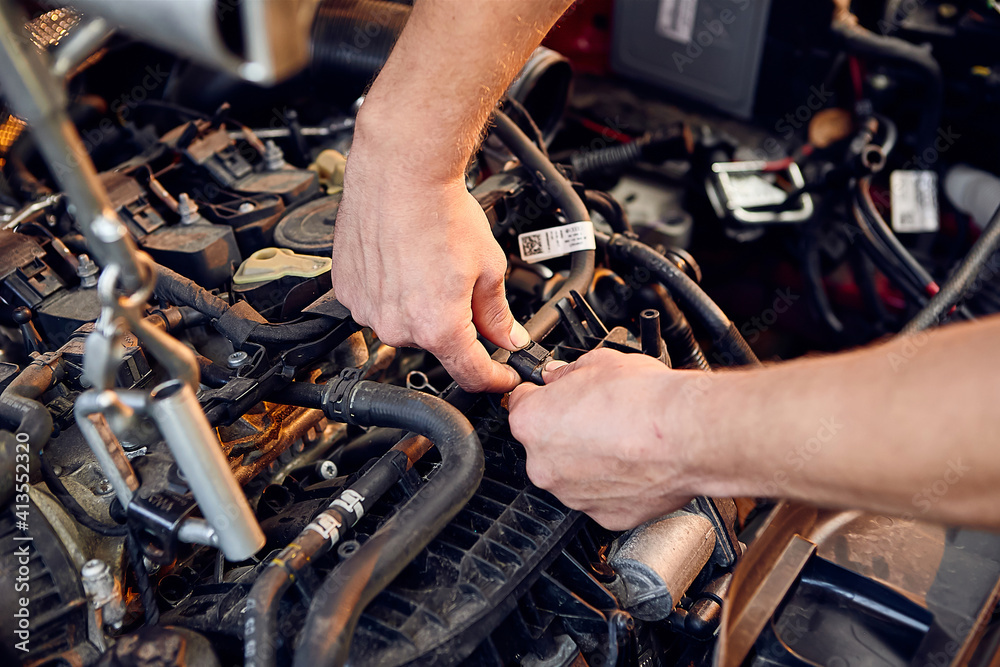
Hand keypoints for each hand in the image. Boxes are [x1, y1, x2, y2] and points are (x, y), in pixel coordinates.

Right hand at [332, 138, 527, 392]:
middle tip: (461, 285)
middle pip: (435, 345)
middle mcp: (397, 326)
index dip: (493, 380)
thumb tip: (508, 338)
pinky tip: (402, 262)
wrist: (400, 172)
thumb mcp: (488, 267)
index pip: (470, 374)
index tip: (501, 377)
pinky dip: (391, 292)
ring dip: (419, 307)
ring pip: (403, 326)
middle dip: (454, 325)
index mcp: (438, 326)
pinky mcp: (348, 291)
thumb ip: (497, 314)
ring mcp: (367, 310)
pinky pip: (376, 305)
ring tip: (427, 265)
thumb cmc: (440, 210)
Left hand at [508, 349, 708, 529]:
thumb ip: (567, 373)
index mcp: (532, 422)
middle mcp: (543, 465)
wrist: (687, 434)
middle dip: (566, 430)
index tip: (555, 394)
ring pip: (571, 474)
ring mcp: (572, 495)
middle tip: (599, 415)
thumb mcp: (597, 362)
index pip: (521, 404)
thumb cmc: (645, 399)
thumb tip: (558, 376)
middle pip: (545, 444)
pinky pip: (600, 496)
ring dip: (589, 460)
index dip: (541, 396)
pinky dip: (613, 484)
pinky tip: (634, 463)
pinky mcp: (604, 516)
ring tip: (622, 438)